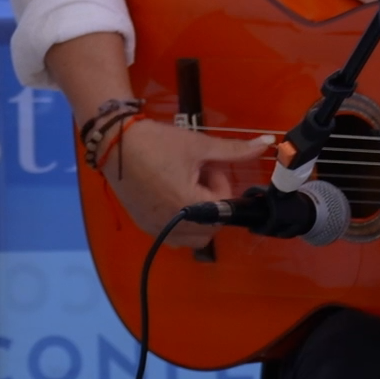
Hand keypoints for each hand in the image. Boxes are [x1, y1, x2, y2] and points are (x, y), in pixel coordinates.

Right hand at [105, 119, 276, 245]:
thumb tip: (266, 143)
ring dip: (200, 217)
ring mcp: (157, 226)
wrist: (113, 142)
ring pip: (195, 236)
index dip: (221, 184)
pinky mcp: (145, 225)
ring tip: (184, 187)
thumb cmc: (156, 142)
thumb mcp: (198, 144)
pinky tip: (171, 195)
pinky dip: (182, 222)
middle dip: (212, 202)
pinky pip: (175, 236)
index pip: (224, 206)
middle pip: (213, 226)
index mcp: (188, 203)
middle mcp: (172, 222)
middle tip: (197, 175)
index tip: (208, 166)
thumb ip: (234, 150)